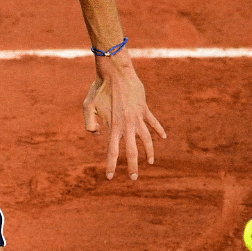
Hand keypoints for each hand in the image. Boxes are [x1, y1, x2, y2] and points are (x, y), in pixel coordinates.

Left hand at [83, 55, 166, 179]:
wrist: (115, 72)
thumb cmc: (99, 88)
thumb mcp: (88, 106)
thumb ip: (89, 124)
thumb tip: (98, 135)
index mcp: (113, 126)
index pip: (112, 151)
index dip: (111, 165)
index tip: (110, 177)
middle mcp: (127, 124)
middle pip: (131, 151)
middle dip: (132, 166)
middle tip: (133, 178)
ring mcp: (137, 117)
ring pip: (146, 139)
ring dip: (149, 152)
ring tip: (150, 162)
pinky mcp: (144, 108)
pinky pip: (153, 122)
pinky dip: (158, 130)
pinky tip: (163, 137)